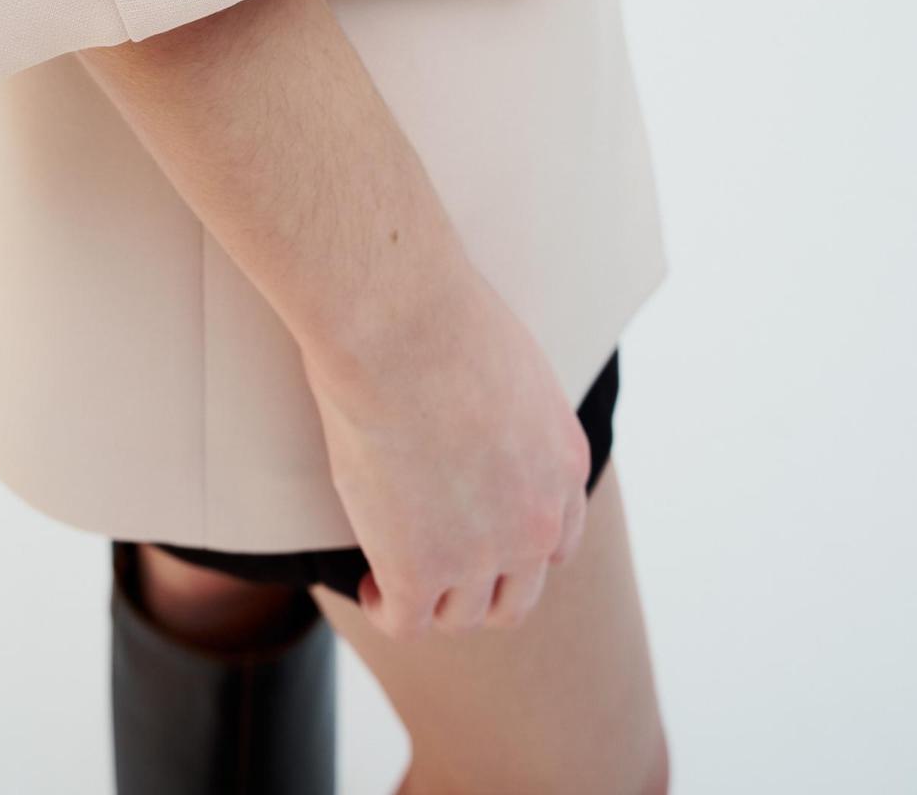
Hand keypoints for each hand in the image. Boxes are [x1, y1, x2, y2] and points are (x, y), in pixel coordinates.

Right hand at [305, 246, 590, 640]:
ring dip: (430, 601)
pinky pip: (406, 621)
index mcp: (562, 464)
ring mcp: (480, 553)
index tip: (479, 538)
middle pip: (516, 597)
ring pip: (462, 615)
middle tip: (437, 569)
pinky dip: (386, 608)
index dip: (516, 550)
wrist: (400, 321)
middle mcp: (535, 521)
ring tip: (394, 579)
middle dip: (478, 590)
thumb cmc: (438, 312)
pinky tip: (369, 584)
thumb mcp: (507, 364)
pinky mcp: (418, 569)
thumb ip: (506, 410)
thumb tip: (473, 411)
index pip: (556, 544)